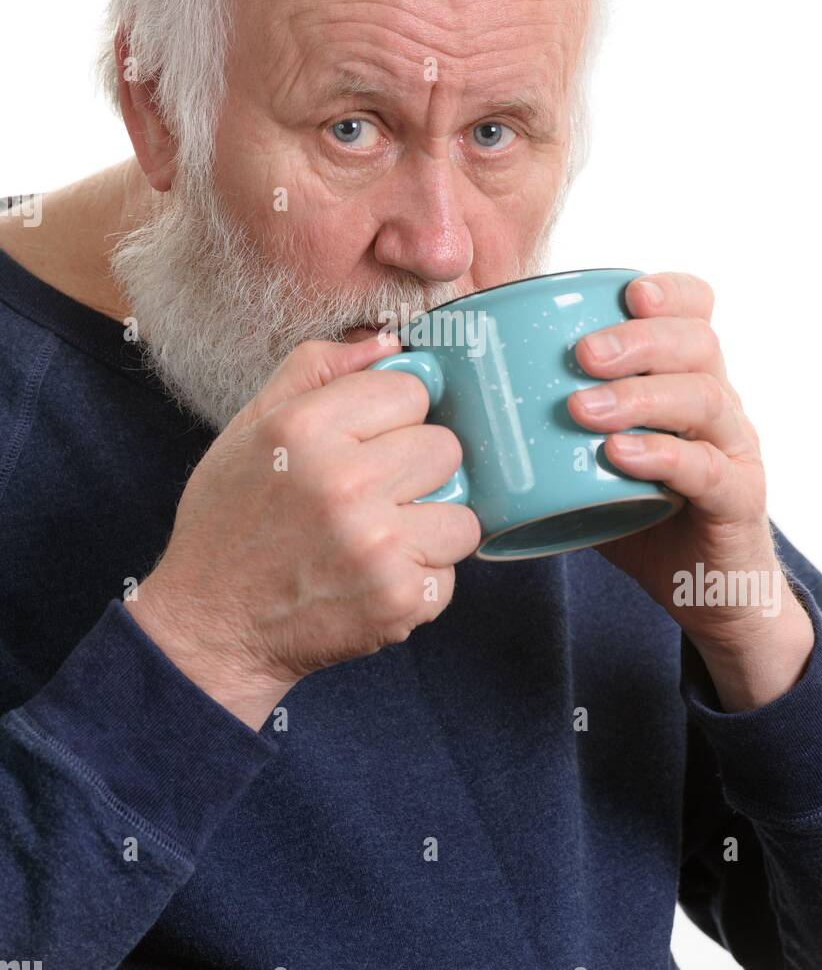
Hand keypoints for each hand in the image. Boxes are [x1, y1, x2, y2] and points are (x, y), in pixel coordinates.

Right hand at [130, 332, 480, 728]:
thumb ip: (317, 370)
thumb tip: (392, 341)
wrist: (212, 627)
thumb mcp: (250, 427)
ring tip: (379, 538)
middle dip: (416, 470)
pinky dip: (421, 579)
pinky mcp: (399, 598)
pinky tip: (374, 578)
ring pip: (462, 512)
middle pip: (445, 448)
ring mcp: (377, 545)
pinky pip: (451, 571)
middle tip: (372, 495)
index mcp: (306, 428)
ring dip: (429, 527)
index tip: (369, 441)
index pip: (412, 390)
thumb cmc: (231, 523)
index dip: (395, 415)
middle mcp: (345, 482)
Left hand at [567, 272, 814, 710]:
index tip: (629, 291)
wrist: (700, 590)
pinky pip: (708, 469)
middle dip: (638, 339)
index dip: (670, 291)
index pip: (696, 309)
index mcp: (684, 375)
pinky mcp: (737, 500)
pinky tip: (621, 455)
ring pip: (704, 398)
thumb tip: (444, 386)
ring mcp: (733, 449)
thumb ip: (537, 420)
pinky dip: (662, 456)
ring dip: (639, 396)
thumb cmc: (632, 510)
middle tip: (581, 353)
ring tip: (582, 408)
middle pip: (698, 343)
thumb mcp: (583, 455)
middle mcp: (718, 402)